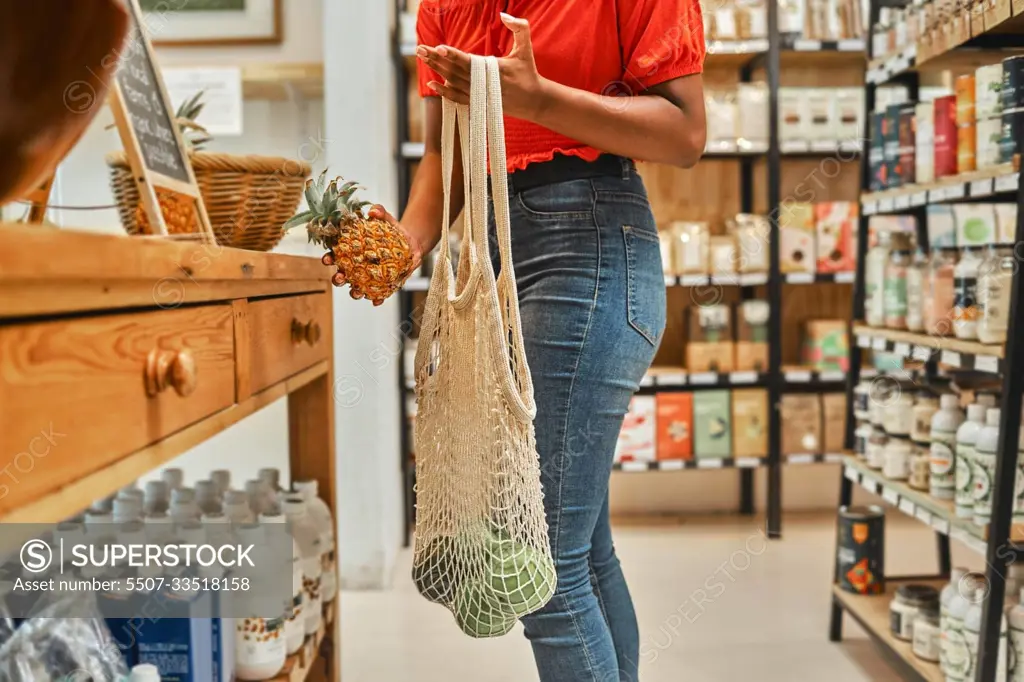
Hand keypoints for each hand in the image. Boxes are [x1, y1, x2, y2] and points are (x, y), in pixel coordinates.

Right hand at [321, 205, 424, 304]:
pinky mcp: (384, 284)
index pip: (335, 255)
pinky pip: (378, 294)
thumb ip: (379, 212)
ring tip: (357, 292)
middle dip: (338, 279)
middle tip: (340, 277)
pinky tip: (377, 301)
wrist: (411, 242)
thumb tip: (373, 211)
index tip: (327, 258)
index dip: (329, 258)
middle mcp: (357, 267)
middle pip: (342, 275)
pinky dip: (376, 299)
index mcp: (351, 251)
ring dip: (354, 292)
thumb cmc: (392, 230)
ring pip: (357, 288)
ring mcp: (369, 277)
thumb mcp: (386, 219)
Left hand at [416, 13, 550, 121]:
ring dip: (437, 70)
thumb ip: (520, 28)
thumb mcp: (527, 48)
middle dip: (436, 59)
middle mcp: (484, 84)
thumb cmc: (529, 72)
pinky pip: (458, 98)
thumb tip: (504, 14)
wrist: (534, 102)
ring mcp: (480, 95)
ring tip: (422, 58)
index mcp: (495, 70)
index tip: (438, 47)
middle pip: (455, 71)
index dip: (453, 55)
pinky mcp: (479, 103)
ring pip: (454, 82)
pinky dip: (445, 92)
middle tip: (420, 49)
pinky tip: (432, 84)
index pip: (469, 61)